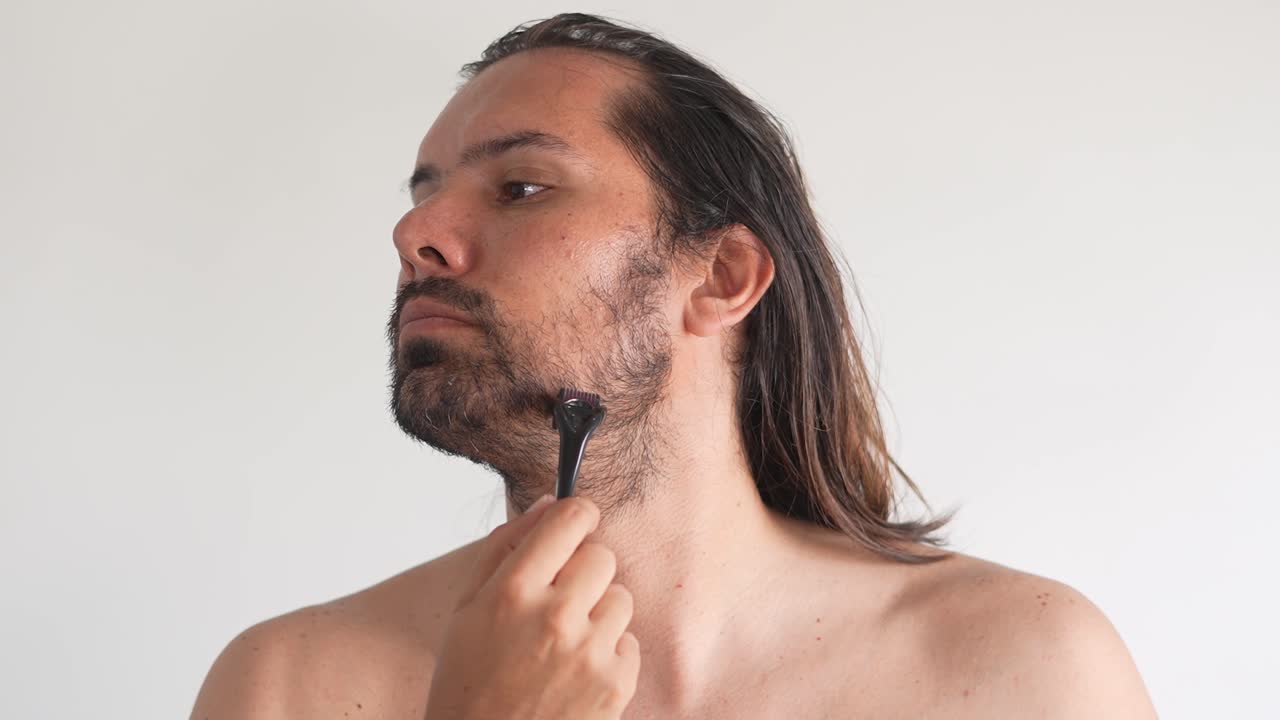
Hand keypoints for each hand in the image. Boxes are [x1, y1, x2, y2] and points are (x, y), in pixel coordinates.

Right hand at [424, 495, 639, 719]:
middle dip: (584, 570)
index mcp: (513, 592)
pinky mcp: (615, 685)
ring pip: (620, 597)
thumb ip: (505, 547)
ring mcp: (589, 654)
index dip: (578, 516)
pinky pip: (629, 642)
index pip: (570, 520)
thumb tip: (550, 503)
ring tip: (563, 643)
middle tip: (560, 598)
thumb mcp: (466, 608)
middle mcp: (554, 617)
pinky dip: (608, 654)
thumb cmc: (468, 681)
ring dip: (598, 613)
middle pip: (602, 555)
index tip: (577, 523)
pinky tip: (575, 673)